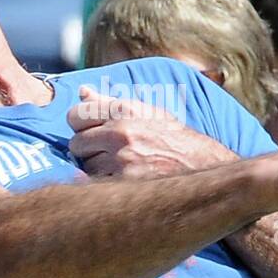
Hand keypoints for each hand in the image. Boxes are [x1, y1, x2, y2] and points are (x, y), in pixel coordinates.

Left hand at [67, 85, 234, 178]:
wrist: (202, 165)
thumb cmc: (174, 139)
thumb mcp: (147, 112)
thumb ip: (110, 103)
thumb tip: (82, 92)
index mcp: (124, 110)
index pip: (75, 115)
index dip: (79, 126)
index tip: (89, 132)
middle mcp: (120, 132)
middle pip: (77, 144)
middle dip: (87, 150)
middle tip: (106, 154)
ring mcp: (122, 159)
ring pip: (87, 168)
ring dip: (98, 170)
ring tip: (122, 168)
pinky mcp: (126, 182)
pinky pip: (98, 186)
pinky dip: (106, 186)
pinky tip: (123, 182)